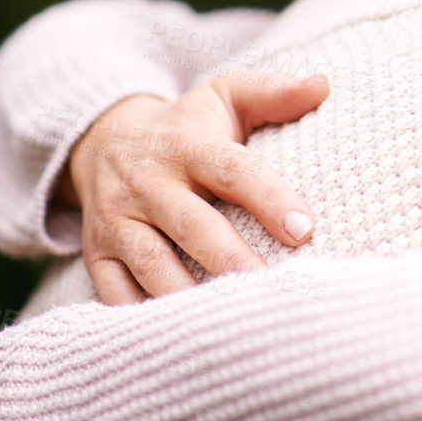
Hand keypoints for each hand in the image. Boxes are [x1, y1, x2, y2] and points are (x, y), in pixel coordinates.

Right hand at [55, 70, 329, 303]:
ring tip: (229, 319)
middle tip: (270, 287)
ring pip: (151, 262)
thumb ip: (274, 92)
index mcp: (187, 145)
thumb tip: (323, 84)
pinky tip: (178, 336)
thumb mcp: (226, 95)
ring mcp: (118, 220)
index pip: (233, 170)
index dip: (269, 198)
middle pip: (191, 225)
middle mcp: (148, 182)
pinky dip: (140, 315)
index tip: (306, 229)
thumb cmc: (188, 125)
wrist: (104, 140)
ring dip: (187, 293)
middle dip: (230, 258)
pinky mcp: (98, 253)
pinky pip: (112, 291)